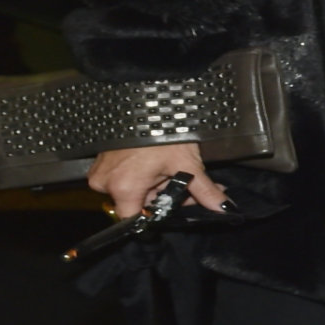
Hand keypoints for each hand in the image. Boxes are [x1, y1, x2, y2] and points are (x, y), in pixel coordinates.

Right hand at [86, 141, 227, 217]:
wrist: (148, 103)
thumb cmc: (165, 132)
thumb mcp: (187, 164)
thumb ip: (204, 191)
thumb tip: (223, 207)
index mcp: (124, 188)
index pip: (136, 221)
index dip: (157, 216)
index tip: (172, 205)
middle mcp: (106, 184)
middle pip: (137, 205)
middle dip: (162, 196)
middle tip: (179, 180)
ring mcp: (101, 173)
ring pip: (131, 192)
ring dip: (153, 185)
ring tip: (167, 166)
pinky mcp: (100, 164)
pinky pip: (121, 179)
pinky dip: (140, 176)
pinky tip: (154, 164)